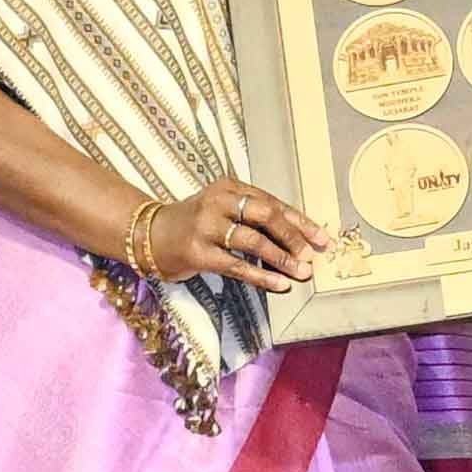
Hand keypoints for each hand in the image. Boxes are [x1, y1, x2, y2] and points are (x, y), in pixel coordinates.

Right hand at [134, 180, 342, 284]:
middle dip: (293, 235)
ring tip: (302, 271)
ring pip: (254, 241)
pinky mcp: (198, 252)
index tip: (322, 238)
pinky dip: (262, 276)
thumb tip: (298, 238)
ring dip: (282, 258)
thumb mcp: (223, 209)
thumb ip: (254, 217)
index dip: (300, 221)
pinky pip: (237, 265)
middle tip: (312, 253)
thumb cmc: (195, 223)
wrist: (149, 235)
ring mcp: (206, 226)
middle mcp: (218, 201)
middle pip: (266, 215)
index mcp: (230, 187)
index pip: (273, 202)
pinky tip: (280, 284)